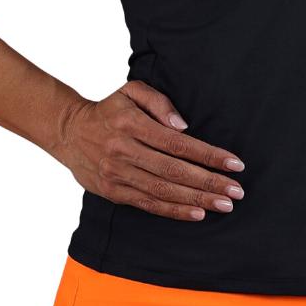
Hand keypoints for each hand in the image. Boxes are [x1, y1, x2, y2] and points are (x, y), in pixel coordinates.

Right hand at [54, 80, 244, 220]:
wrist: (69, 132)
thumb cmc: (110, 109)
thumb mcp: (132, 91)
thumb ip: (159, 103)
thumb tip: (183, 125)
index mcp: (132, 124)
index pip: (178, 143)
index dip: (208, 155)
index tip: (234, 163)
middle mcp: (124, 151)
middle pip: (174, 171)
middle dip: (209, 183)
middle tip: (236, 191)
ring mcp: (118, 174)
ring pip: (164, 191)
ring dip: (197, 200)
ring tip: (224, 204)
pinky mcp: (114, 192)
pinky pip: (148, 204)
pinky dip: (174, 211)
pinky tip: (197, 213)